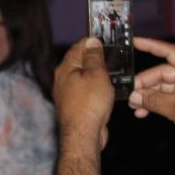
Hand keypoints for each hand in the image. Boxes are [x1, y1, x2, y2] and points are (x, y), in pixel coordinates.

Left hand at [52, 37, 114, 151]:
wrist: (83, 135)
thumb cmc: (89, 104)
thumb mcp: (96, 74)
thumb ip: (94, 57)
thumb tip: (92, 41)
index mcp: (65, 68)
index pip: (78, 47)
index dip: (93, 42)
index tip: (106, 40)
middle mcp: (62, 80)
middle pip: (80, 62)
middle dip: (95, 58)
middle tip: (112, 57)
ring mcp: (67, 94)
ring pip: (83, 78)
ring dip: (96, 75)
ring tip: (112, 74)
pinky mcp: (73, 107)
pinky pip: (85, 92)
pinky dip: (95, 89)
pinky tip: (106, 92)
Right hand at [127, 37, 174, 153]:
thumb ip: (154, 100)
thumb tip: (135, 96)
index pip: (169, 52)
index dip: (150, 46)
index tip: (135, 42)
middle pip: (161, 73)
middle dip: (144, 83)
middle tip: (130, 93)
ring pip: (160, 86)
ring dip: (147, 96)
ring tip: (134, 105)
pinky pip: (164, 97)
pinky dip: (153, 103)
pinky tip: (142, 112)